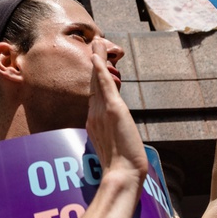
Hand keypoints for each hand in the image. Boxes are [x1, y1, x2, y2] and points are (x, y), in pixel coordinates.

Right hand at [86, 37, 146, 185]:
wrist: (123, 175)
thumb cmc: (121, 168)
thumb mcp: (115, 149)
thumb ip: (112, 138)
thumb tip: (114, 135)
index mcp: (95, 123)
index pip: (95, 96)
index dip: (95, 79)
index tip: (95, 65)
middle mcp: (94, 115)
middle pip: (93, 83)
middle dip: (94, 63)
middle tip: (94, 45)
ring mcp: (101, 112)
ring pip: (97, 80)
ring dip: (96, 60)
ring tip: (96, 42)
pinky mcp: (112, 110)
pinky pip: (103, 86)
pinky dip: (100, 70)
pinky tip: (96, 57)